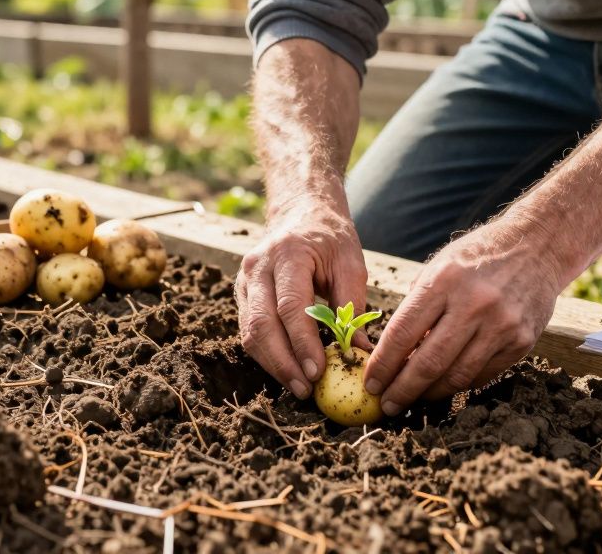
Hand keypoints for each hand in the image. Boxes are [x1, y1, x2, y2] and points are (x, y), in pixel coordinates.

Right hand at [237, 197, 370, 399]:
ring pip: (250, 332)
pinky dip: (268, 355)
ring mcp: (245, 281)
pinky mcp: (243, 295)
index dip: (302, 342)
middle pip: (262, 324)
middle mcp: (258, 267)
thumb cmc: (330, 238)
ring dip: (273, 365)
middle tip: (306, 390)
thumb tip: (358, 351)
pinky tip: (288, 370)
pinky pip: (249, 331)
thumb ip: (352, 306)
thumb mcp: (351, 262)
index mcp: (287, 253)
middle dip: (283, 363)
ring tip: (299, 387)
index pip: (290, 305)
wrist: (301, 212)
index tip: (318, 371)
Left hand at [363, 218, 566, 414]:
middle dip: (402, 390)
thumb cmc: (478, 257)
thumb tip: (393, 354)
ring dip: (430, 394)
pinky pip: (482, 375)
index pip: (403, 333)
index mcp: (444, 281)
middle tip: (387, 405)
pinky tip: (445, 384)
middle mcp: (474, 304)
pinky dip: (459, 384)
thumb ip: (417, 307)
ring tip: (414, 399)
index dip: (383, 364)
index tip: (370, 383)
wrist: (537, 247)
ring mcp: (501, 325)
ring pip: (457, 377)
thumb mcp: (440, 267)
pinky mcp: (522, 342)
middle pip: (429, 363)